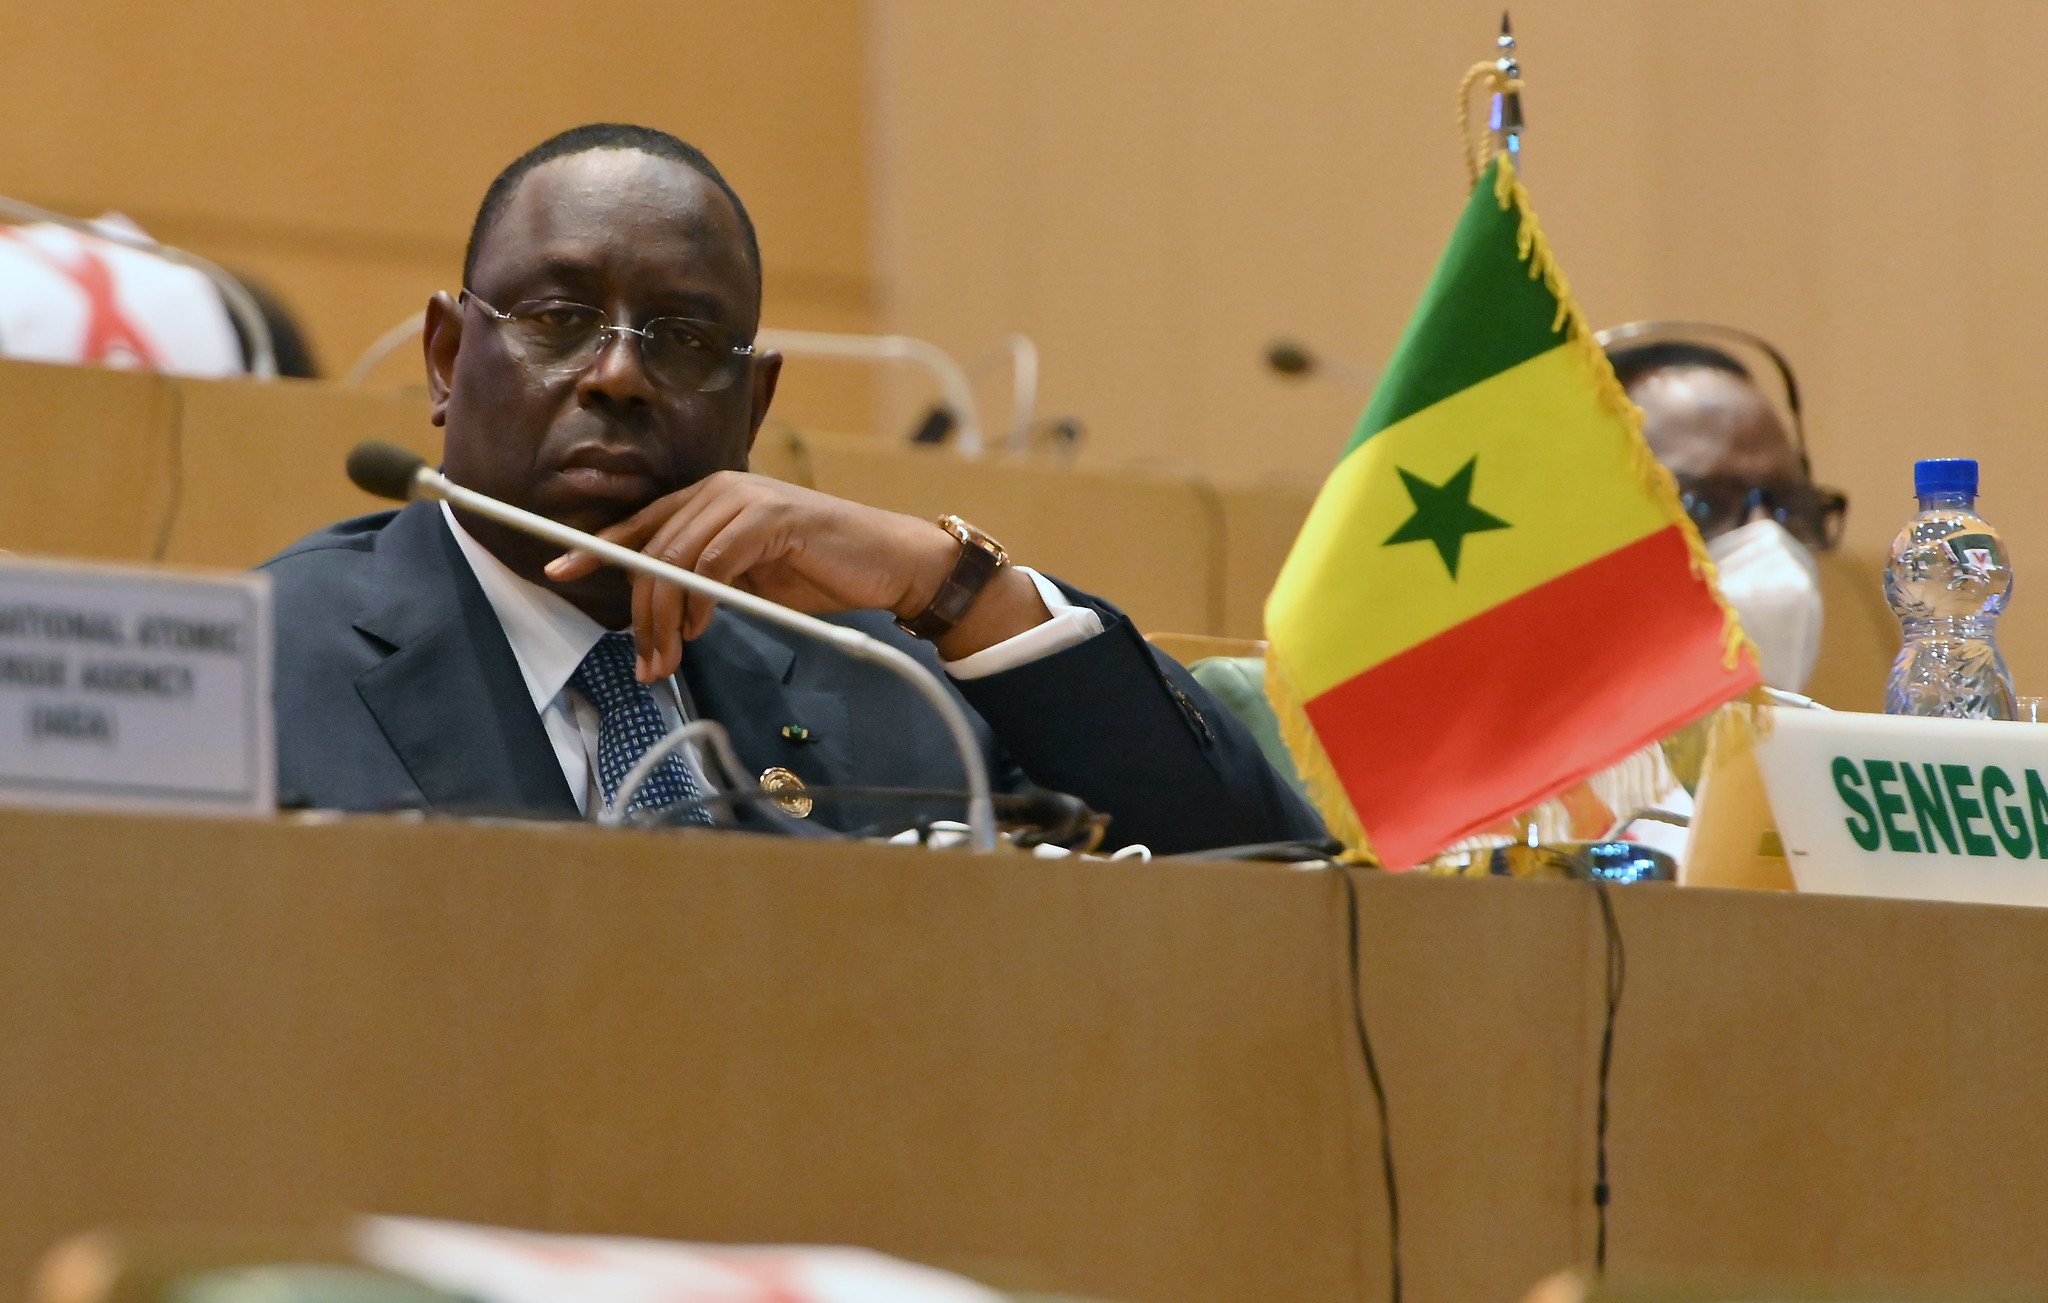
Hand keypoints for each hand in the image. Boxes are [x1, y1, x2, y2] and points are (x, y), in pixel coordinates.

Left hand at [542, 472, 1049, 681]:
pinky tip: (705, 625)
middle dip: (638, 614)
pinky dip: (701, 599)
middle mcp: (719, 490)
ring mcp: (744, 499)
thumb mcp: (747, 580)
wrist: (888, 563)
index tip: (558, 571)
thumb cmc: (819, 573)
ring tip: (669, 657)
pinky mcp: (768, 518)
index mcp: (710, 499)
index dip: (596, 547)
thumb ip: (703, 582)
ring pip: (674, 559)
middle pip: (651, 549)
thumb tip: (657, 613)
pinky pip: (713, 561)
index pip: (640, 523)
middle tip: (645, 663)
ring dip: (665, 618)